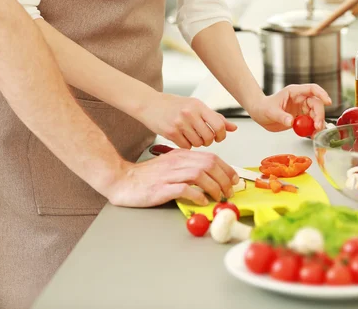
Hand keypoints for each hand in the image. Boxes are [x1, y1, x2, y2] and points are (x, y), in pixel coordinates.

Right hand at [105, 149, 238, 206]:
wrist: (122, 180)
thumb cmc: (147, 176)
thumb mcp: (172, 165)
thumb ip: (189, 168)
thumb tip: (211, 176)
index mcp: (181, 155)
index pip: (211, 157)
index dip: (227, 169)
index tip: (234, 179)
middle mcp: (177, 162)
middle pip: (209, 165)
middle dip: (224, 179)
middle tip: (229, 191)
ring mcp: (169, 174)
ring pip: (200, 175)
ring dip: (214, 187)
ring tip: (219, 197)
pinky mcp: (162, 188)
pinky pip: (184, 189)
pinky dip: (197, 195)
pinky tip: (202, 201)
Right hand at [137, 93, 236, 148]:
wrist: (149, 104)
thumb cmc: (174, 105)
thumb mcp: (196, 106)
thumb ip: (215, 117)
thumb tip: (234, 128)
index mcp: (199, 105)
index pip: (219, 125)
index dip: (221, 135)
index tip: (218, 137)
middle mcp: (190, 113)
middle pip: (210, 137)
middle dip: (208, 141)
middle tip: (202, 138)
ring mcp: (180, 123)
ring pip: (198, 143)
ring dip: (196, 143)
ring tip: (190, 135)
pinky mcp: (170, 132)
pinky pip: (186, 146)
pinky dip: (186, 145)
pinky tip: (181, 137)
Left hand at [247, 84, 331, 131]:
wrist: (260, 114)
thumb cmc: (263, 107)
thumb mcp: (270, 111)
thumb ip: (281, 116)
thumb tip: (291, 121)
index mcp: (294, 92)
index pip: (312, 89)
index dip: (322, 94)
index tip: (328, 102)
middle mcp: (300, 99)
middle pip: (316, 104)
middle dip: (319, 114)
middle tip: (317, 126)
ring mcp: (301, 108)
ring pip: (315, 114)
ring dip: (318, 123)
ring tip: (315, 133)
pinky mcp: (301, 117)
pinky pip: (310, 122)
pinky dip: (313, 128)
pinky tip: (312, 134)